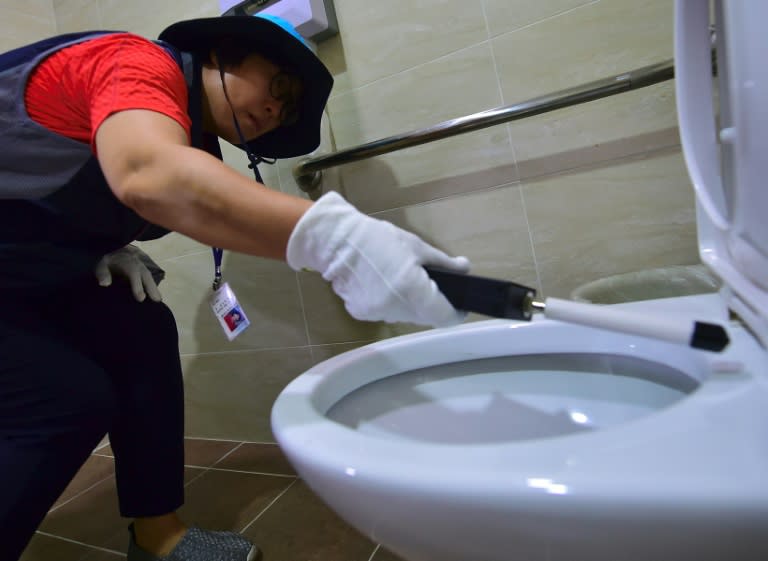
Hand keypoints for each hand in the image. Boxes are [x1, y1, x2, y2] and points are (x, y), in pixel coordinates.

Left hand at [94, 245, 162, 301]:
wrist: (113, 252)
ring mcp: (141, 267)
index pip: (134, 273)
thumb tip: (105, 283)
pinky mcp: (142, 272)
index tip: (141, 298)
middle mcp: (137, 264)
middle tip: (156, 300)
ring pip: (149, 277)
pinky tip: (155, 297)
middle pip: (145, 275)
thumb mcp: (101, 265)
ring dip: (154, 288)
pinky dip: (152, 287)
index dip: (138, 285)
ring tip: (158, 300)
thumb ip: (103, 273)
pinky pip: (149, 279)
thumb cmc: (107, 261)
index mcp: (126, 262)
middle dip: (151, 288)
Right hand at [286, 191, 470, 326]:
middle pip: (425, 317)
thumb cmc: (379, 239)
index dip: (456, 313)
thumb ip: (444, 263)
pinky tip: (382, 284)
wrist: (336, 243)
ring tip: (402, 280)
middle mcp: (396, 309)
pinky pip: (385, 312)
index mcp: (413, 291)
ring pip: (405, 316)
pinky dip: (390, 303)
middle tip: (429, 283)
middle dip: (432, 304)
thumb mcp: (416, 246)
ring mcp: (378, 314)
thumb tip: (465, 269)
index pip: (444, 317)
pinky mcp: (362, 314)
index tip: (459, 304)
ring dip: (410, 304)